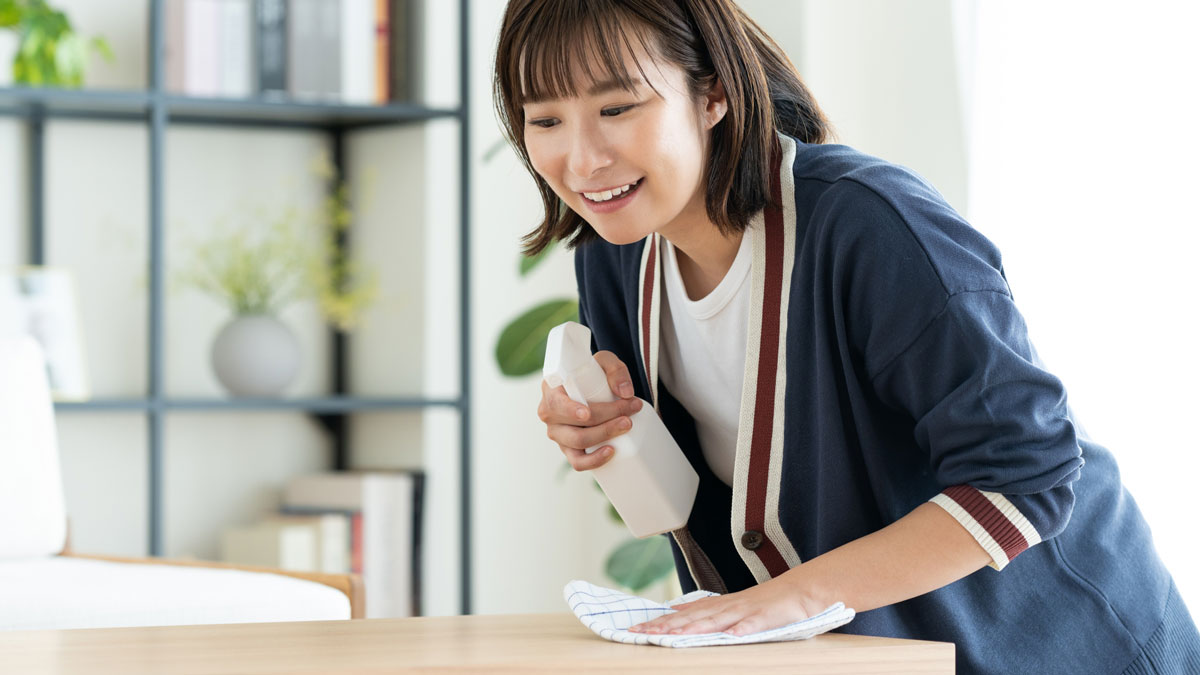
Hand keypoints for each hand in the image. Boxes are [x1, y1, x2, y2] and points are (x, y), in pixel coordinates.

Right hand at [538, 350, 642, 470]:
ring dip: (604, 436)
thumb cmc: (594, 373)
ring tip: (626, 425)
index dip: (570, 411)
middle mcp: (550, 414)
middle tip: (629, 413)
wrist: (593, 387)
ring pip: (577, 442)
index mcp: (551, 390)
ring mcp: (558, 433)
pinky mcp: (569, 448)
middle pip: (574, 425)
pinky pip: (577, 462)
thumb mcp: (605, 362)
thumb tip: (625, 393)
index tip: (588, 414)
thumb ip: (616, 370)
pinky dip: (594, 460)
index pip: (555, 403)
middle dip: (604, 421)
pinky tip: (610, 452)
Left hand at [628, 577, 817, 636]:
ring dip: (694, 628)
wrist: (799, 591)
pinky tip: (731, 636)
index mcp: (717, 606)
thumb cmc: (763, 602)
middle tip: (642, 634)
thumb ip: (703, 610)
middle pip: (692, 618)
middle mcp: (727, 607)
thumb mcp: (728, 606)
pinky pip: (753, 625)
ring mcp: (746, 611)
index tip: (635, 630)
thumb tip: (674, 611)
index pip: (683, 615)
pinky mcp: (766, 617)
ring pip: (716, 620)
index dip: (659, 622)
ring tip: (674, 636)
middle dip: (667, 626)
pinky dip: (742, 629)